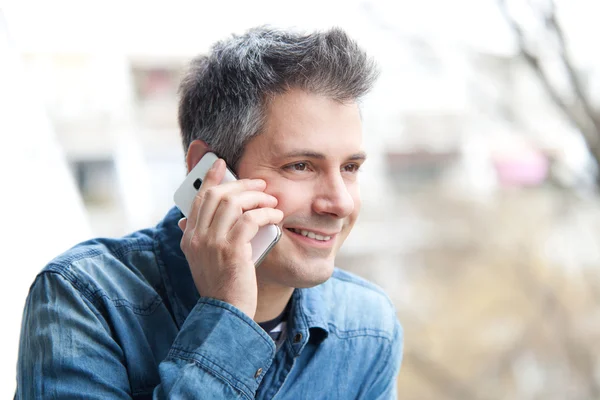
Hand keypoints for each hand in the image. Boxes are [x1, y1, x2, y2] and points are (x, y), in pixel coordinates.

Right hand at [178, 159, 283, 318]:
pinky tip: (276, 217)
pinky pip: (250, 220)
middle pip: (216, 195)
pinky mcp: (232, 250)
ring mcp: (212, 243)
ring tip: (272, 201)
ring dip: (256, 198)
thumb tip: (213, 220)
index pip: (198, 199)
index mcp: (189, 238)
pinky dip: (266, 214)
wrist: (225, 314)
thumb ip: (208, 239)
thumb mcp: (208, 261)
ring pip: (233, 203)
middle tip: (260, 184)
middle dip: (241, 185)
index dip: (211, 178)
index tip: (221, 164)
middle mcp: (196, 238)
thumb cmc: (223, 288)